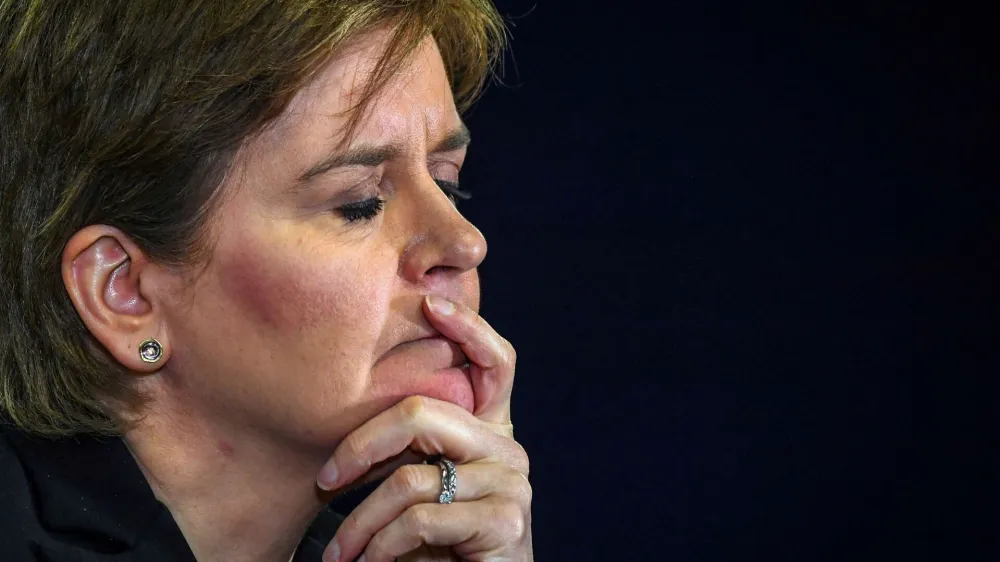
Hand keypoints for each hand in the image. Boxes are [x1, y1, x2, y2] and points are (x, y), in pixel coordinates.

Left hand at [316, 295, 531, 561]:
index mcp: (490, 429)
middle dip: (359, 447)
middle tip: (324, 481)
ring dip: (360, 525)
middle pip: (422, 413)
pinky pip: (420, 520)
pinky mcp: (506, 521)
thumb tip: (352, 415)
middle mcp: (507, 447)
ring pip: (408, 479)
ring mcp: (511, 482)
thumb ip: (411, 448)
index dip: (469, 326)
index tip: (430, 301)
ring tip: (341, 554)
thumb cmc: (439, 544)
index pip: (495, 361)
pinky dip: (382, 547)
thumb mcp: (423, 486)